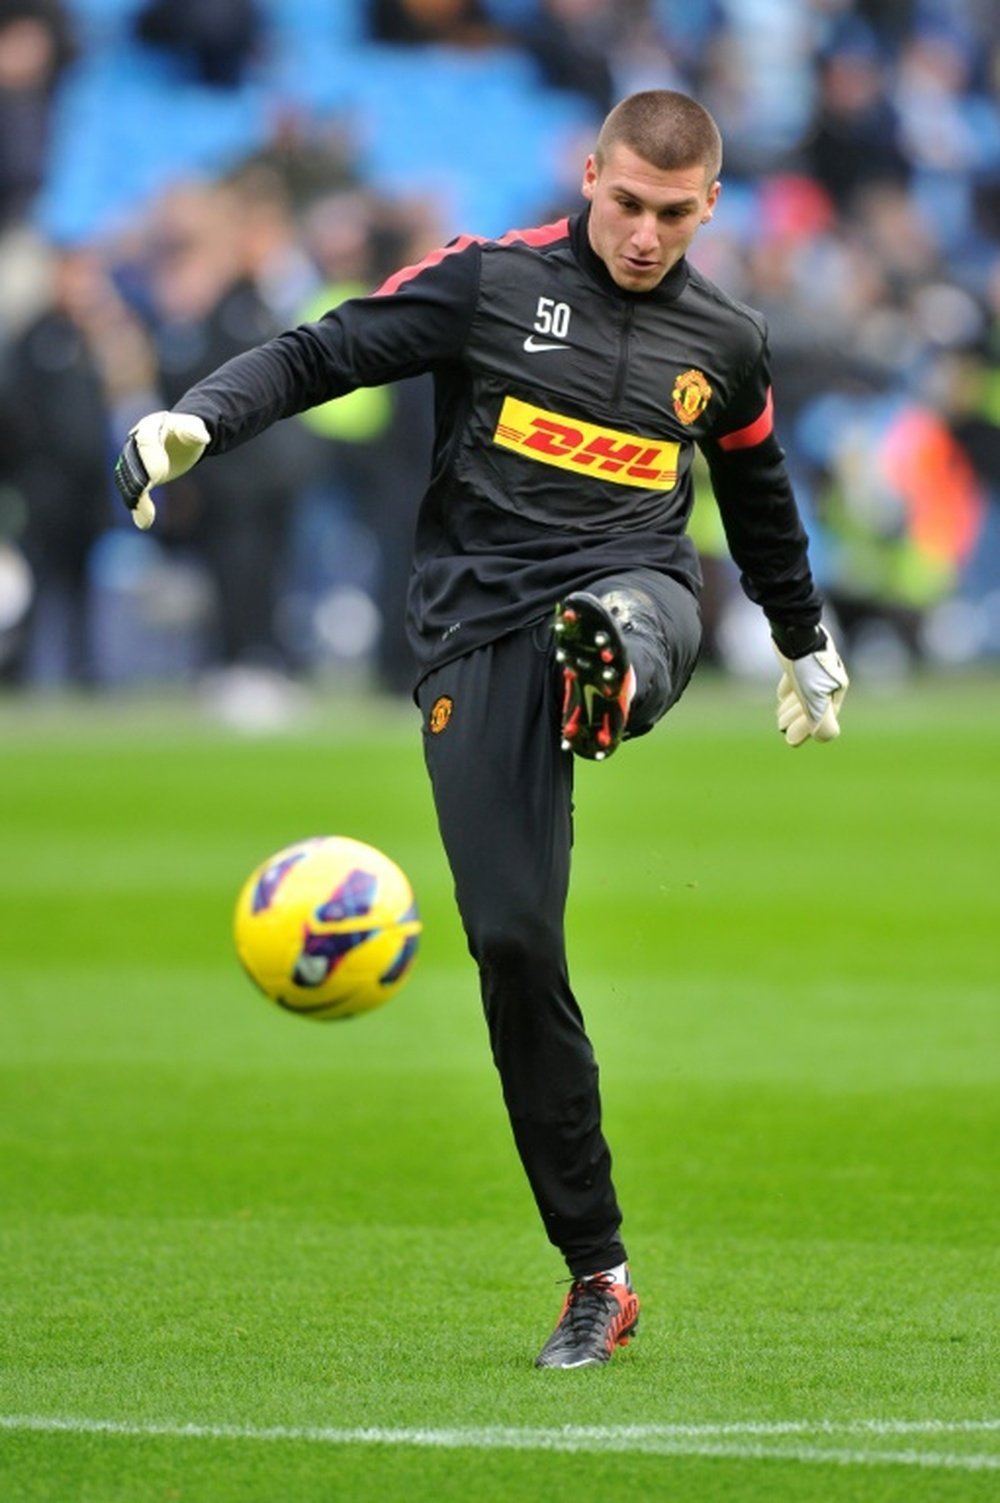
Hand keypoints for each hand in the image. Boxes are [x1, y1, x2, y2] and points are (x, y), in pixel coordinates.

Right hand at [113, 411, 209, 528]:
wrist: (184, 439)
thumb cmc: (190, 431)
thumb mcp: (195, 429)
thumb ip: (194, 431)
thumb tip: (203, 437)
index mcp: (150, 426)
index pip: (145, 442)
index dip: (150, 458)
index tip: (158, 476)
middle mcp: (136, 441)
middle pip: (132, 460)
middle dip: (137, 478)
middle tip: (142, 494)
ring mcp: (135, 459)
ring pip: (128, 477)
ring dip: (134, 496)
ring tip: (144, 516)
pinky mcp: (140, 475)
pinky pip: (135, 491)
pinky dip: (139, 506)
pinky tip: (145, 523)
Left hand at [774, 629, 848, 745]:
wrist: (796, 631)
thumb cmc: (808, 667)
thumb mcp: (816, 698)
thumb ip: (822, 721)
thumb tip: (824, 738)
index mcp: (836, 689)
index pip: (823, 717)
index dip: (806, 731)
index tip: (789, 739)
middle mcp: (829, 678)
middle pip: (814, 706)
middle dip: (798, 720)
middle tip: (780, 726)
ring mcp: (815, 668)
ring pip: (805, 693)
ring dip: (793, 707)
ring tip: (779, 715)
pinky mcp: (801, 658)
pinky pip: (797, 678)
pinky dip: (789, 689)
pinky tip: (781, 695)